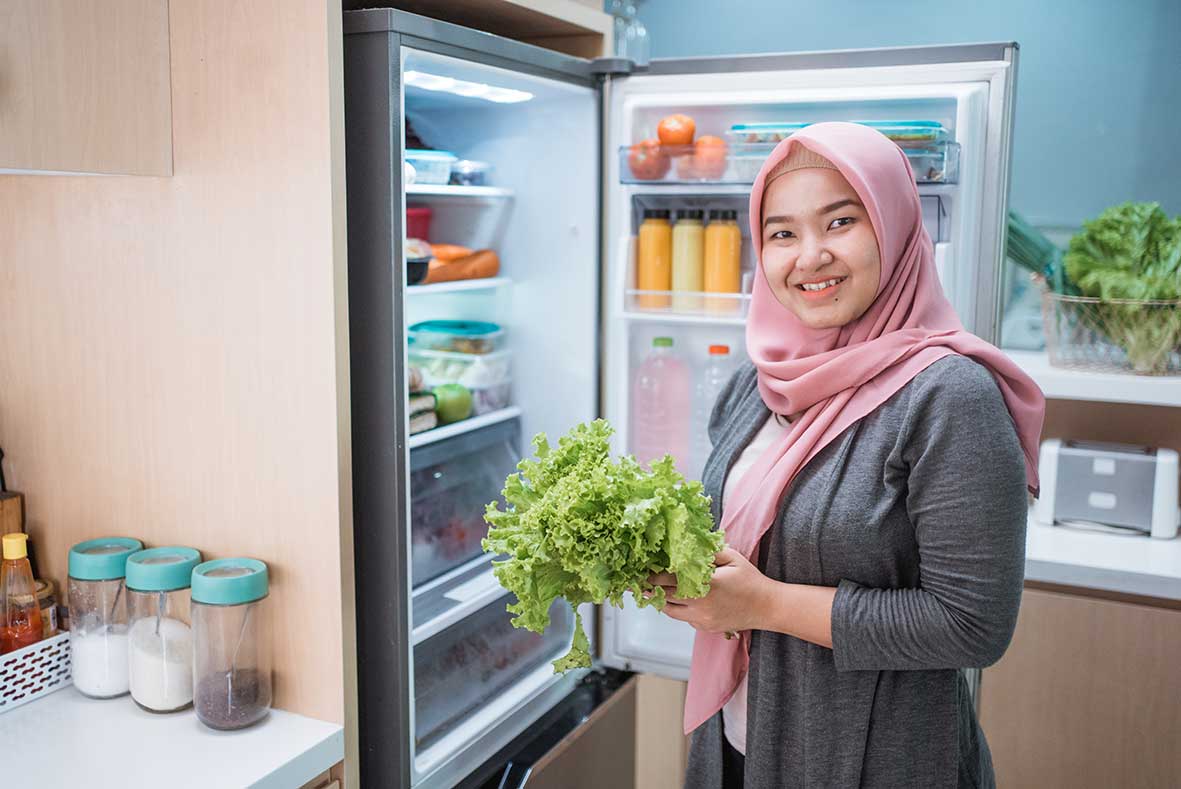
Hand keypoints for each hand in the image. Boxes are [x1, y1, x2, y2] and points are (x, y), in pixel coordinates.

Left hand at [650, 548, 773, 634]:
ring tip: (654, 589)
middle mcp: (701, 604)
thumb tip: (687, 547)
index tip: (642, 569)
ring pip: (671, 611)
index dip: (653, 575)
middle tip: (639, 581)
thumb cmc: (750, 580)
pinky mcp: (705, 628)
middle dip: (652, 588)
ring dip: (663, 600)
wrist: (767, 608)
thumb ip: (708, 552)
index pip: (670, 579)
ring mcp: (702, 619)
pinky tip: (681, 599)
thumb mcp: (731, 557)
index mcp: (706, 584)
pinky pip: (684, 618)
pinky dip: (679, 609)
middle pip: (665, 596)